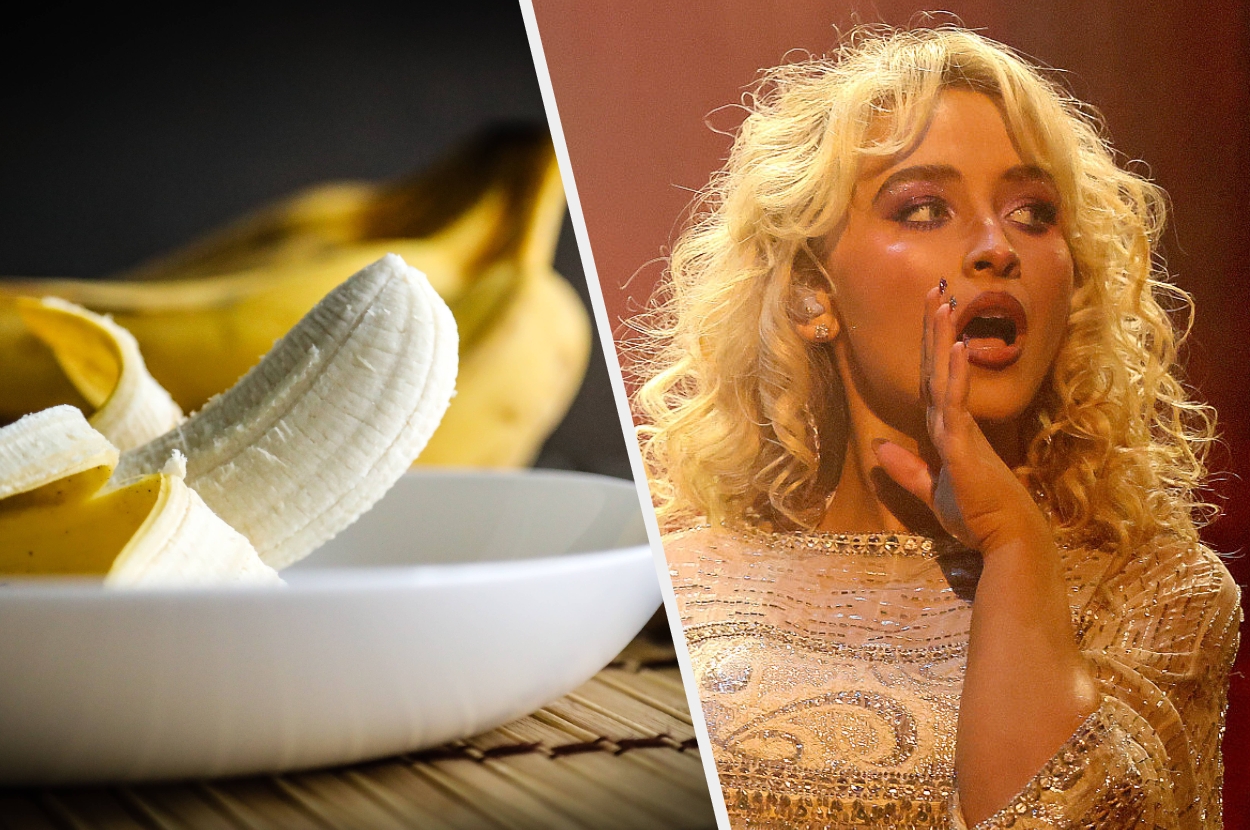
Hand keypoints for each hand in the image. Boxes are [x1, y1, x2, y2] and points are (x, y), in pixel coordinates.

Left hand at [873, 286, 1046, 554]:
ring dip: (943, 340)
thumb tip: (878, 447)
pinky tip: (957, 349)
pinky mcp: (964, 445)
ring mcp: (960, 430)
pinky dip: (956, 376)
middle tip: (935, 290)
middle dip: (934, 329)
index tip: (930, 314)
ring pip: (945, 377)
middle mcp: (953, 422)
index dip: (929, 347)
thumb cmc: (976, 516)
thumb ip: (906, 469)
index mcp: (947, 429)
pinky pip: (955, 404)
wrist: (1005, 538)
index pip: (932, 379)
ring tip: (943, 303)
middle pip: (937, 367)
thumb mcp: (931, 491)